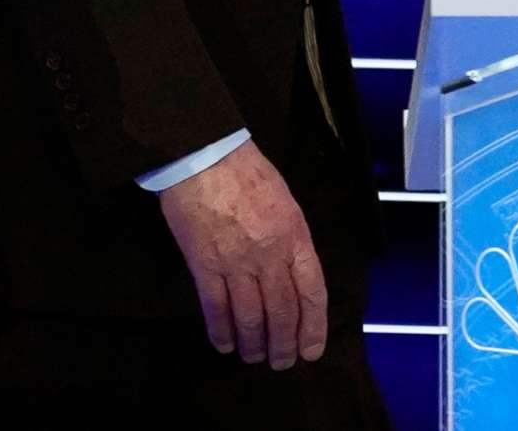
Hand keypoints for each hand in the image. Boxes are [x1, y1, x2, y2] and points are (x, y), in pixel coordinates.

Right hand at [156, 140, 327, 369]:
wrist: (203, 154)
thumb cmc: (246, 171)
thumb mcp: (285, 202)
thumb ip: (291, 239)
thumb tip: (291, 273)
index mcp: (295, 237)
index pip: (312, 293)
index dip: (313, 327)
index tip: (311, 350)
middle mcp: (270, 255)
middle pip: (283, 311)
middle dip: (284, 344)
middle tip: (280, 362)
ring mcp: (237, 262)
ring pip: (251, 316)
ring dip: (253, 343)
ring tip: (252, 357)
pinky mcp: (204, 264)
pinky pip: (216, 307)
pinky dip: (221, 330)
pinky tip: (223, 343)